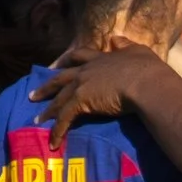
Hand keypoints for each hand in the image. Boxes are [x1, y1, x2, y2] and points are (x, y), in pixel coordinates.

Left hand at [31, 41, 168, 143]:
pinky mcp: (80, 101)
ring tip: (37, 120)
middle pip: (61, 77)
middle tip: (34, 95)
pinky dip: (58, 131)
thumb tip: (115, 39)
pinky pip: (64, 118)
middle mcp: (87, 69)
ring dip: (48, 110)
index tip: (55, 66)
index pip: (79, 56)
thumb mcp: (138, 51)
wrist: (146, 83)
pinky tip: (54, 142)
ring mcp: (82, 85)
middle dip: (47, 86)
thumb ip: (125, 45)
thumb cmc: (148, 70)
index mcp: (101, 58)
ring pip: (59, 98)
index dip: (66, 61)